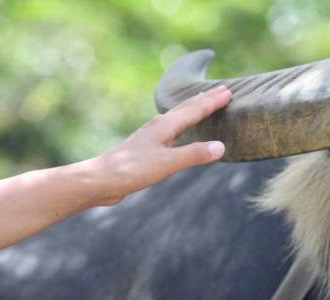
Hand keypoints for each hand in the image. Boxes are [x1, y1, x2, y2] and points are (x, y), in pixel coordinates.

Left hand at [88, 86, 232, 204]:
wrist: (101, 180)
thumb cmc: (132, 170)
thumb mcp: (167, 163)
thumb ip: (194, 154)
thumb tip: (221, 146)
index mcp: (165, 126)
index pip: (194, 110)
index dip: (212, 102)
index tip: (229, 91)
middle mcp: (158, 126)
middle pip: (186, 108)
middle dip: (204, 99)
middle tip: (221, 90)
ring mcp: (151, 136)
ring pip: (177, 116)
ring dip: (192, 108)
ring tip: (201, 102)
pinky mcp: (146, 147)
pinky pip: (171, 129)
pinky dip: (182, 123)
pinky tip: (178, 129)